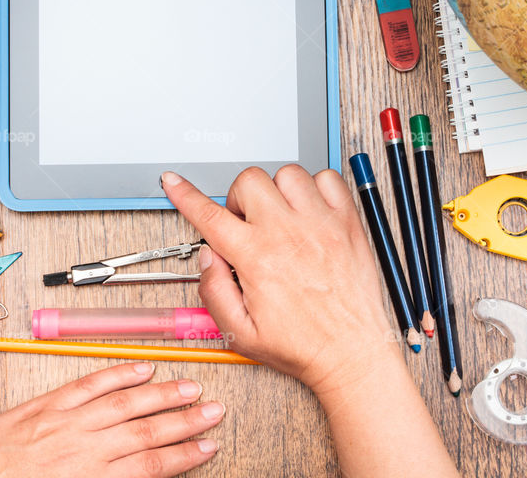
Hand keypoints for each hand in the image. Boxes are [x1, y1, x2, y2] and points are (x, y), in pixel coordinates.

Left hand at [0, 363, 223, 477]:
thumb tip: (137, 476)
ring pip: (125, 403)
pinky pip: (89, 385)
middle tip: (213, 411)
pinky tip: (141, 368)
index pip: (151, 466)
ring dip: (162, 394)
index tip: (208, 447)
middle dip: (185, 421)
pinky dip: (118, 374)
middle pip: (147, 431)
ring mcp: (65, 422)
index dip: (185, 455)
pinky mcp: (45, 405)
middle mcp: (82, 448)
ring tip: (190, 388)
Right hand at [161, 166, 397, 394]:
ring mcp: (321, 223)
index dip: (184, 194)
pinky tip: (311, 211)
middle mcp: (287, 233)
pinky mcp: (348, 222)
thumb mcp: (240, 333)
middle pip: (249, 181)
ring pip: (287, 174)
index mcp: (257, 259)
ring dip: (278, 191)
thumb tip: (208, 256)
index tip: (173, 182)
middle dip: (240, 198)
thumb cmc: (303, 346)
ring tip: (282, 217)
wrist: (352, 354)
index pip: (209, 214)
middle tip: (248, 224)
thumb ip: (213, 291)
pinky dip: (317, 187)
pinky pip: (328, 178)